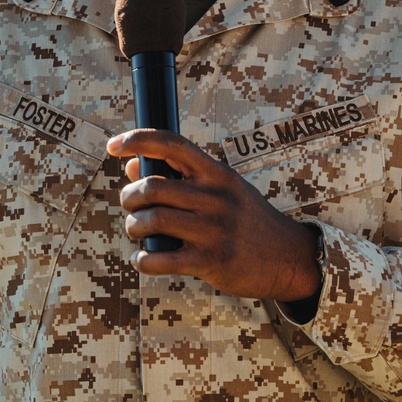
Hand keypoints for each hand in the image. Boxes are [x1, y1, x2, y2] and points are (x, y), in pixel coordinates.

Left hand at [108, 128, 320, 301]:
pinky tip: (144, 259)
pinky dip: (143, 260)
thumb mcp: (222, 190)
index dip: (138, 140)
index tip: (113, 146)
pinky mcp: (212, 261)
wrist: (288, 258)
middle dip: (129, 197)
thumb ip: (179, 177)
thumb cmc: (248, 221)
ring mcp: (214, 230)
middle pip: (152, 187)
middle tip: (130, 206)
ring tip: (137, 231)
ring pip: (152, 220)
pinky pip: (161, 259)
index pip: (172, 144)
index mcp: (217, 174)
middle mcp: (216, 198)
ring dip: (133, 226)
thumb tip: (132, 166)